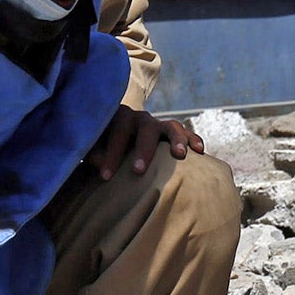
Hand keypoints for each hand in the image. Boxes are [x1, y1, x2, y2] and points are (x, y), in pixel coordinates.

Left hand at [86, 104, 204, 180]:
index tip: (106, 176)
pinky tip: (200, 151)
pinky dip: (193, 139)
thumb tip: (100, 163)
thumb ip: (96, 155)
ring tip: (180, 155)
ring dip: (176, 140)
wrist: (119, 138)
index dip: (111, 154)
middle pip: (145, 129)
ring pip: (171, 127)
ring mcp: (159, 124)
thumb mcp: (95, 149)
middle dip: (142, 150)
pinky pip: (186, 133)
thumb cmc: (104, 147)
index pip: (116, 132)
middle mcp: (141, 118)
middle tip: (138, 171)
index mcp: (119, 118)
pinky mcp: (172, 133)